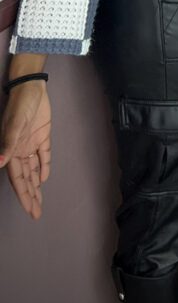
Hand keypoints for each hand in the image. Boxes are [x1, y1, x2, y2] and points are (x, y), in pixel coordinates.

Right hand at [0, 83, 51, 218]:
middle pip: (26, 179)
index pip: (19, 179)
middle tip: (36, 214)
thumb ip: (8, 143)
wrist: (31, 88)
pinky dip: (44, 166)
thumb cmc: (21, 106)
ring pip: (34, 170)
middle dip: (30, 197)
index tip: (29, 210)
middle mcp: (21, 151)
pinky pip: (43, 155)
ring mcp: (32, 144)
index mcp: (13, 151)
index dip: (24, 195)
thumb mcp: (14, 124)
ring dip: (36, 185)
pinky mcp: (42, 136)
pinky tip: (44, 178)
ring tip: (39, 201)